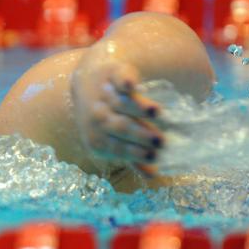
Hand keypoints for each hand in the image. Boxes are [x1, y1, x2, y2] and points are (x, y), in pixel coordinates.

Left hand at [72, 60, 163, 176]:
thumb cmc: (107, 118)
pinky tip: (131, 85)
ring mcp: (103, 94)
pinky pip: (118, 79)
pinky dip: (124, 81)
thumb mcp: (114, 140)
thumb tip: (153, 175)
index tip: (155, 156)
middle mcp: (96, 117)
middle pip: (120, 126)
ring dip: (137, 108)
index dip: (136, 152)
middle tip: (161, 140)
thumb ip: (132, 155)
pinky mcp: (112, 73)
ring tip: (156, 113)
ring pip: (121, 103)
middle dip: (140, 134)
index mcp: (96, 139)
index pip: (117, 148)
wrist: (87, 82)